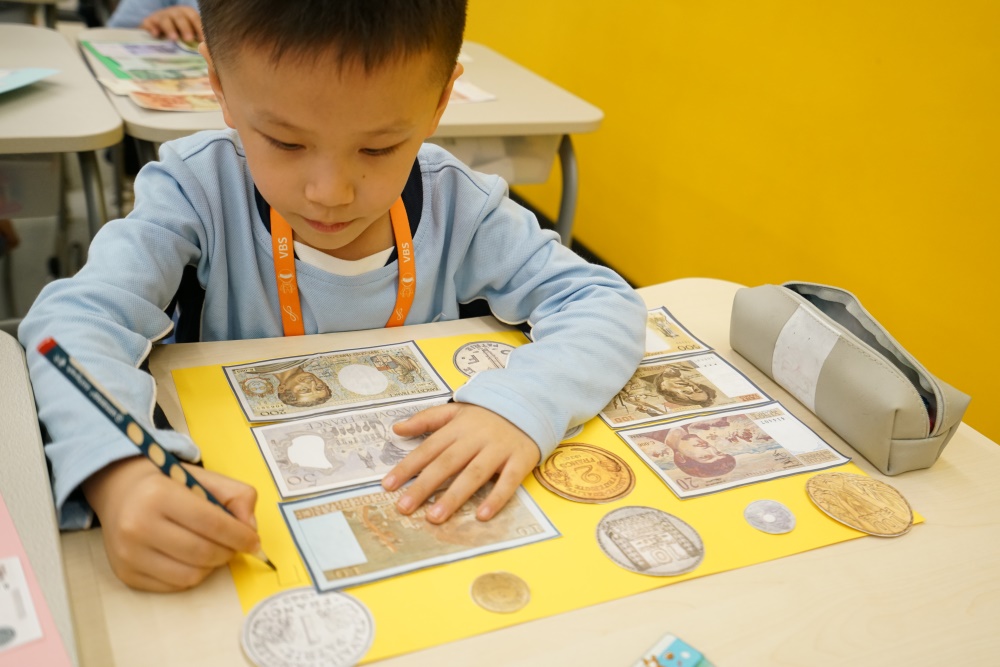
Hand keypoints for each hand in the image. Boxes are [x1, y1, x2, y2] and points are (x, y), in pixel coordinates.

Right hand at [83, 456, 260, 591]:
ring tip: (214, 550)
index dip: (240, 536)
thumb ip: (237, 496)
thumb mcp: (204, 478)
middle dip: (229, 552)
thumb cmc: (169, 485)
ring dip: (213, 566)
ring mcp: (128, 554)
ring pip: (191, 575)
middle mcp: (137, 525)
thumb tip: (250, 529)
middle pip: (202, 552)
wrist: (121, 493)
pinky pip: (174, 586)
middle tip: (236, 545)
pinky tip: (193, 558)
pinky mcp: (126, 574)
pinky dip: (193, 575)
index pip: (211, 523)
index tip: (254, 541)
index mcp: (158, 494)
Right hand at [140, 6, 202, 42]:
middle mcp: (173, 13)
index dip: (199, 27)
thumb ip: (197, 39)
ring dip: (170, 28)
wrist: (156, 28)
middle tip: (189, 39)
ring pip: (165, 20)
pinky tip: (155, 34)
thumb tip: (207, 50)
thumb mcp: (188, 33)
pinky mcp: (148, 22)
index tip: (203, 40)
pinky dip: (152, 28)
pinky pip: (149, 23)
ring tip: (174, 39)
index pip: (194, 18)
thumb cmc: (178, 33)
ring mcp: (160, 16)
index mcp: (186, 14)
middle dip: (185, 28)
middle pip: (180, 18)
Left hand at [381, 403, 540, 522]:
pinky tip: (482, 515)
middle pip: (447, 463)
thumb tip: (396, 429)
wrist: (531, 404)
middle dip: (424, 486)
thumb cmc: (487, 415)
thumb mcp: (456, 411)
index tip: (388, 486)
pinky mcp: (520, 460)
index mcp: (458, 427)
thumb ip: (426, 419)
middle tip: (404, 507)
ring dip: (454, 496)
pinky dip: (496, 499)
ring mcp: (499, 449)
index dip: (408, 467)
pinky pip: (508, 482)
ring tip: (435, 517)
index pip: (428, 448)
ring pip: (474, 474)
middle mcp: (476, 438)